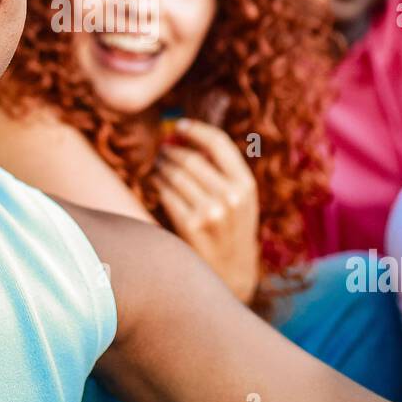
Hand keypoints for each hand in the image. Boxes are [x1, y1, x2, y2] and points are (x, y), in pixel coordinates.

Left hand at [151, 118, 260, 302]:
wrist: (231, 276)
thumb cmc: (230, 230)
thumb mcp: (240, 200)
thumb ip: (221, 170)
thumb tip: (183, 135)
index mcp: (246, 185)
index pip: (218, 143)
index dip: (195, 129)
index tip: (178, 125)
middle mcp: (232, 196)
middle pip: (191, 158)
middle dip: (171, 150)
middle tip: (162, 150)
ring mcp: (211, 212)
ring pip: (174, 174)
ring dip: (160, 166)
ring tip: (157, 166)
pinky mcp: (191, 226)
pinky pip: (165, 193)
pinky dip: (156, 183)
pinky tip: (154, 182)